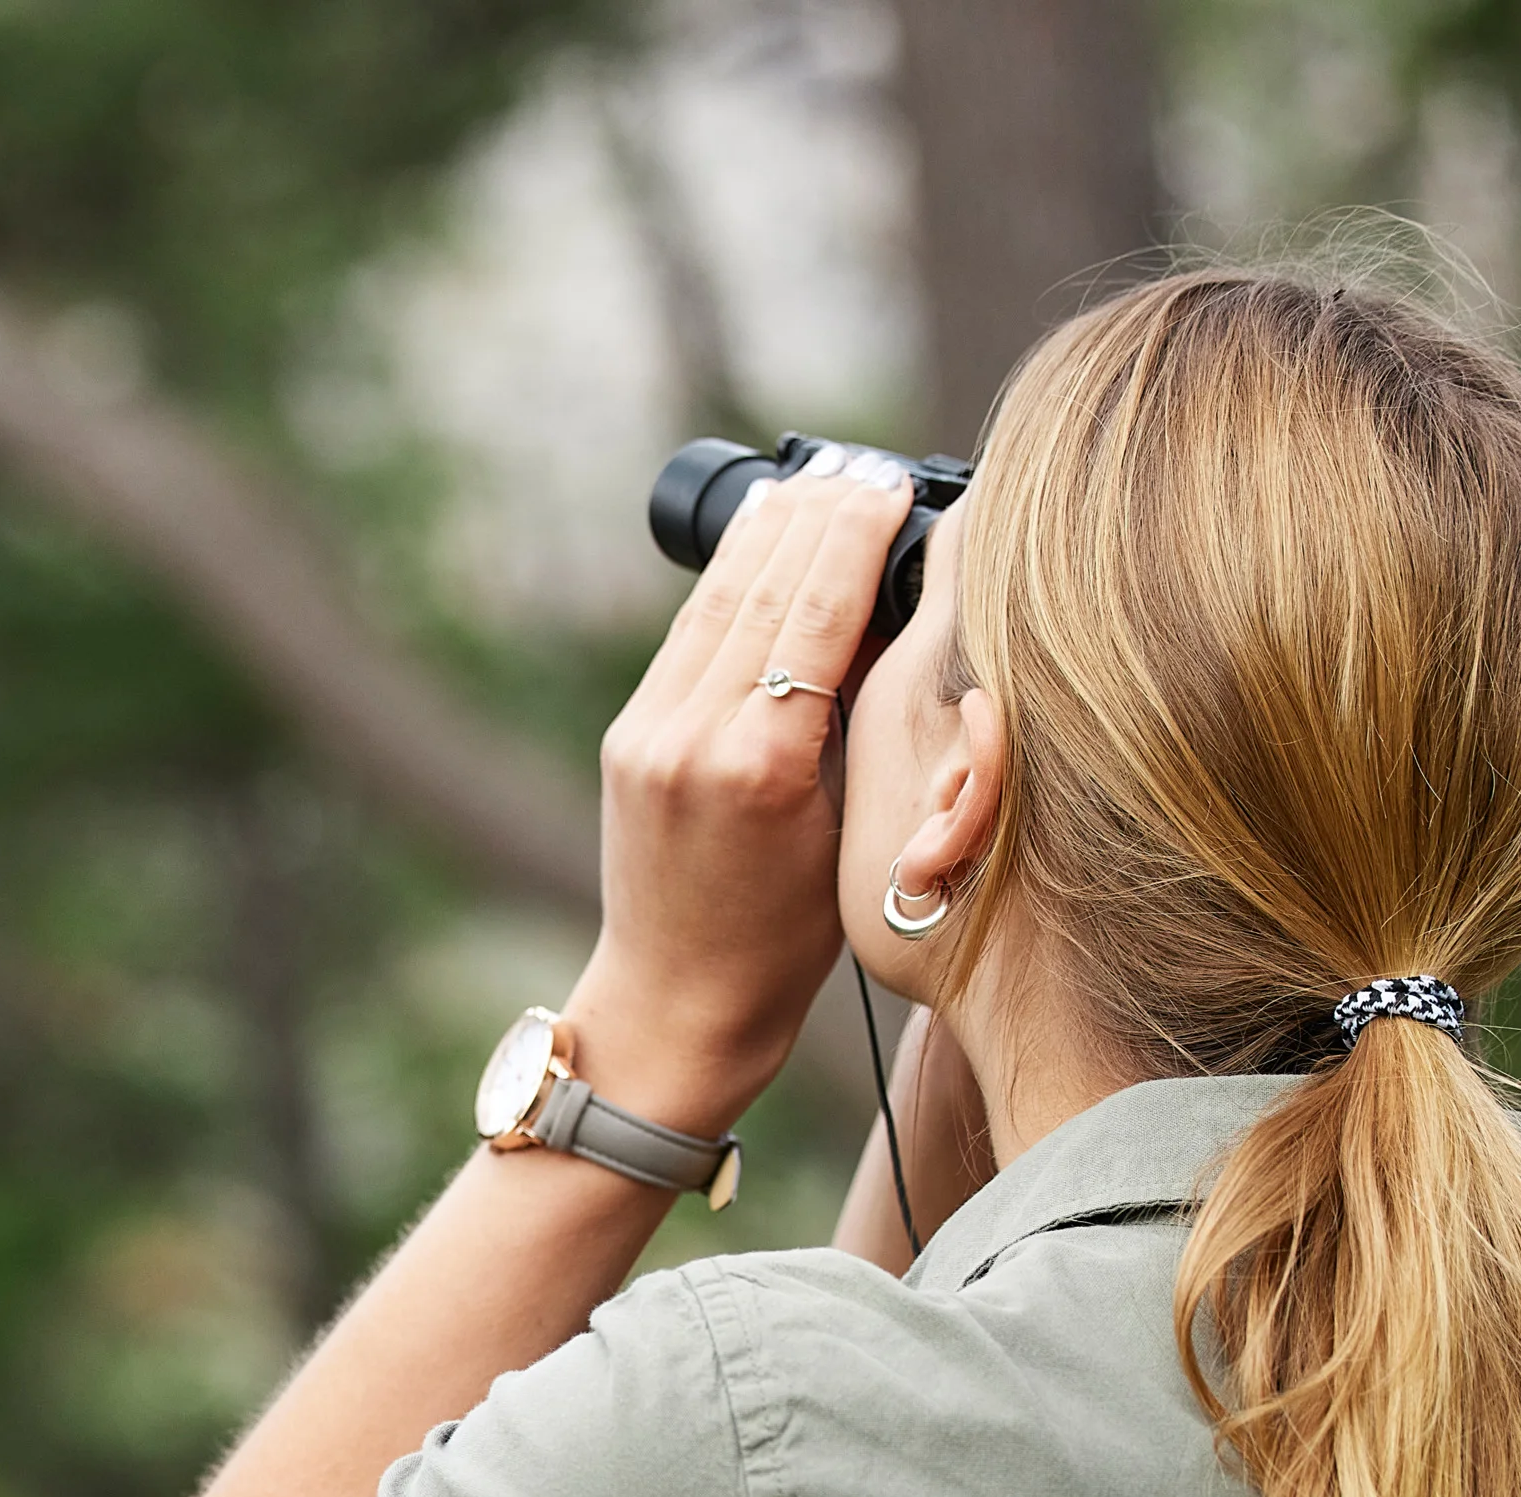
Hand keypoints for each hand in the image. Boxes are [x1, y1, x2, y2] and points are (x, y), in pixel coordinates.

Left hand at [564, 456, 923, 1132]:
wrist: (677, 1003)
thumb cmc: (788, 943)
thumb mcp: (850, 830)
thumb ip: (856, 726)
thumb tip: (881, 618)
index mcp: (761, 767)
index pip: (816, 618)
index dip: (855, 542)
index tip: (891, 489)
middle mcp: (692, 738)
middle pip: (762, 594)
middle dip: (817, 522)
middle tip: (866, 469)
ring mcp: (648, 734)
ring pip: (718, 604)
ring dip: (770, 536)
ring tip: (819, 484)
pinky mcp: (628, 737)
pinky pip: (687, 638)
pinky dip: (728, 581)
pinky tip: (758, 539)